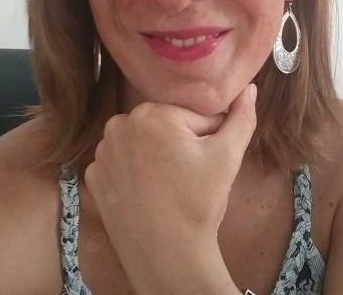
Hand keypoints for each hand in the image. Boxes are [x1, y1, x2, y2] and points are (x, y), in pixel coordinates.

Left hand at [84, 83, 256, 293]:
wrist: (167, 256)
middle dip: (179, 144)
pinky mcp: (93, 177)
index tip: (206, 162)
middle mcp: (119, 125)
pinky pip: (120, 163)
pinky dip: (133, 173)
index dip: (206, 138)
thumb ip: (242, 116)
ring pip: (141, 143)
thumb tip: (249, 87)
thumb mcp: (228, 155)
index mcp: (151, 113)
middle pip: (163, 127)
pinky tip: (145, 192)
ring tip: (168, 185)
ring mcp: (101, 152)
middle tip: (188, 175)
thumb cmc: (199, 202)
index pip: (190, 117)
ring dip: (155, 156)